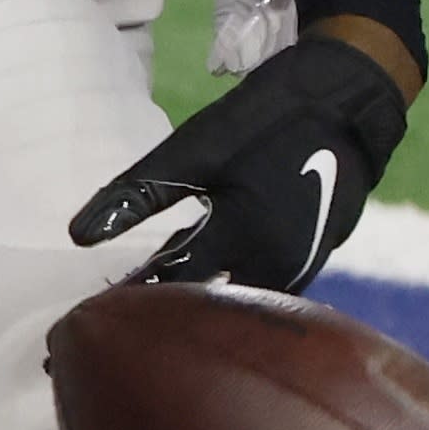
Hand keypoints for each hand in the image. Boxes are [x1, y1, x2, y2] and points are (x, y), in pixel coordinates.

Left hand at [75, 32, 412, 299]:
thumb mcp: (195, 147)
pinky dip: (235, 296)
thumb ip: (138, 193)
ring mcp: (305, 266)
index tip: (89, 324)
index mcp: (243, 239)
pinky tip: (210, 296)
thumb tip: (78, 234)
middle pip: (210, 310)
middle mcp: (279, 266)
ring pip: (242, 306)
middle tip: (116, 334)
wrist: (350, 95)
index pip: (172, 288)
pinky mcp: (318, 257)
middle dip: (166, 319)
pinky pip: (268, 291)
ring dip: (203, 312)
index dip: (130, 303)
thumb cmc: (267, 116)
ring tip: (156, 325)